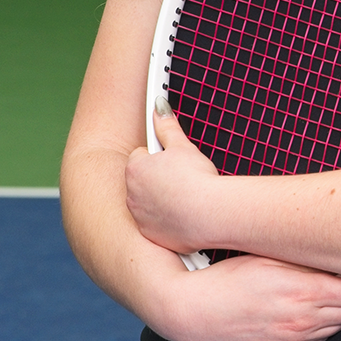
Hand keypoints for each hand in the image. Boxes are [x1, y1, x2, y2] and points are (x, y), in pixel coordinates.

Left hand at [126, 106, 221, 253]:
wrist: (210, 214)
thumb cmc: (197, 178)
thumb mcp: (183, 147)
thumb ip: (167, 127)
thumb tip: (159, 106)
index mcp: (134, 169)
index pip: (142, 156)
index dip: (161, 157)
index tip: (176, 162)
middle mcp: (130, 194)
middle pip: (143, 180)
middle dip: (159, 178)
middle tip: (184, 178)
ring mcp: (139, 216)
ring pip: (148, 202)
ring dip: (162, 199)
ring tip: (187, 196)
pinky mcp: (150, 234)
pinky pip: (156, 223)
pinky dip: (167, 219)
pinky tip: (185, 214)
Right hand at [151, 254, 340, 340]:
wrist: (193, 311)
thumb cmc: (226, 281)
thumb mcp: (271, 256)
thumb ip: (308, 259)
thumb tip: (335, 257)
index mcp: (304, 292)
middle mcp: (303, 319)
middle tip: (339, 279)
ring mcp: (295, 338)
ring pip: (339, 327)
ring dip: (337, 311)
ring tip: (317, 294)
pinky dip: (319, 326)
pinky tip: (303, 311)